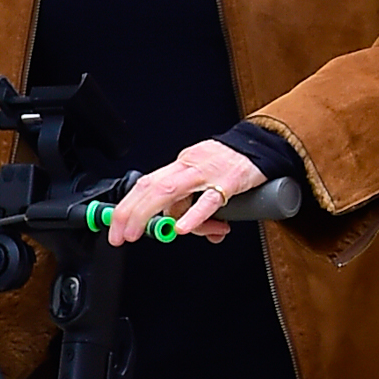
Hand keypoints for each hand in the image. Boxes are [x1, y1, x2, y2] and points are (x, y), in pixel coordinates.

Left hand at [108, 142, 263, 247]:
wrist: (262, 143)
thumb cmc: (232, 163)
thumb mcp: (205, 184)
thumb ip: (193, 208)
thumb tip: (184, 231)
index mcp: (180, 167)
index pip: (146, 184)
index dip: (127, 205)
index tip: (116, 226)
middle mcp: (188, 167)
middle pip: (150, 187)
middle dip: (130, 212)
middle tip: (121, 235)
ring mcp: (207, 173)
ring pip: (170, 190)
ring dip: (150, 213)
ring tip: (143, 233)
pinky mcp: (228, 181)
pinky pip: (208, 200)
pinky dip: (193, 215)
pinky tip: (182, 229)